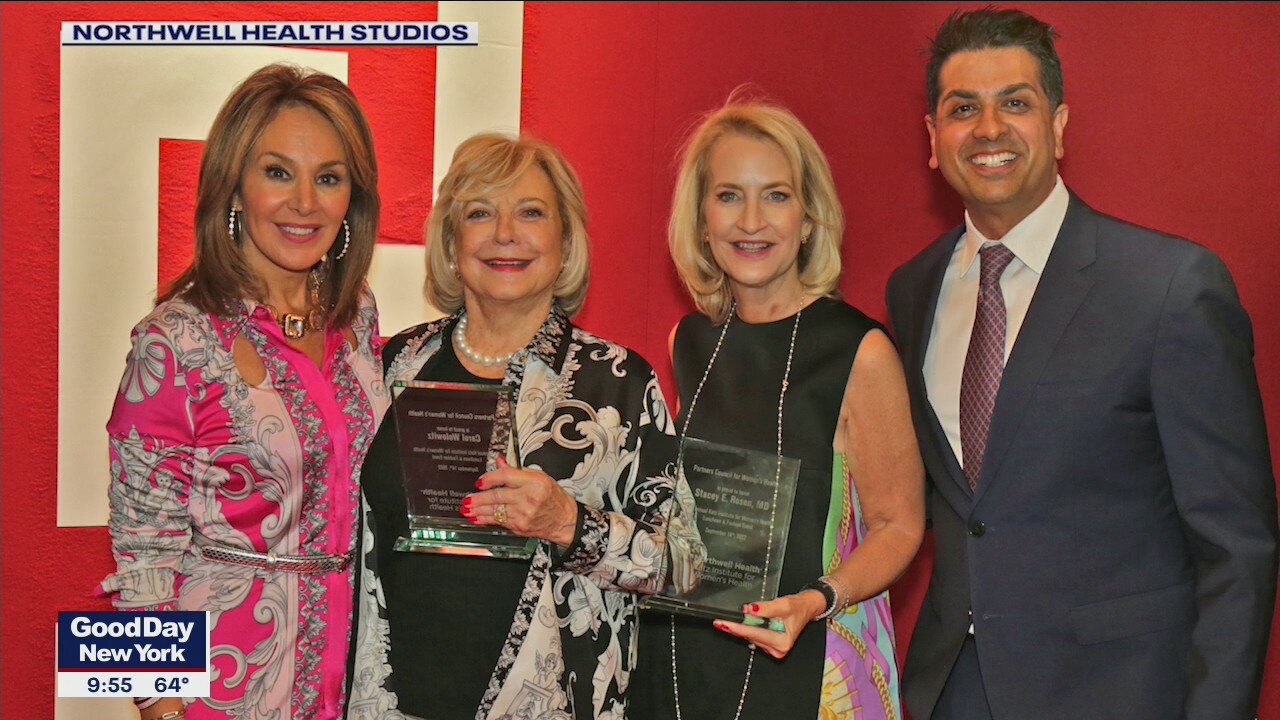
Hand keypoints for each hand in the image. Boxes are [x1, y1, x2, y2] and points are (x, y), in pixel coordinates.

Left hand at [462, 457, 578, 545]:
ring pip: (495, 511)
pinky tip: (477, 518)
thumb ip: (517, 471)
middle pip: (497, 496)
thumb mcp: (540, 477)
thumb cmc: (554, 497)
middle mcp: (528, 498)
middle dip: (478, 498)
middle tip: (466, 499)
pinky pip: (499, 521)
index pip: (506, 477)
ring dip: (478, 510)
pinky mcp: (520, 526)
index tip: (479, 482)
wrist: (564, 520)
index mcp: (534, 482)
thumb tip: (500, 462)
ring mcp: (523, 514)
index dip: (489, 478)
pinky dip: (486, 520)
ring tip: (467, 508)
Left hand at [711, 591, 826, 658]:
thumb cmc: (797, 607)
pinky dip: (747, 629)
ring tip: (729, 619)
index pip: (754, 633)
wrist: (805, 608)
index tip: (724, 624)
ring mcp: (773, 649)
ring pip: (750, 636)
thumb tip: (748, 610)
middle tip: (719, 621)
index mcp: (782, 641)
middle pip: (750, 636)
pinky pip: (754, 636)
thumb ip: (765, 608)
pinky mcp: (769, 646)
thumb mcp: (783, 604)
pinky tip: (741, 623)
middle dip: (736, 627)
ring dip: (741, 627)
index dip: (737, 628)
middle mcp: (777, 648)